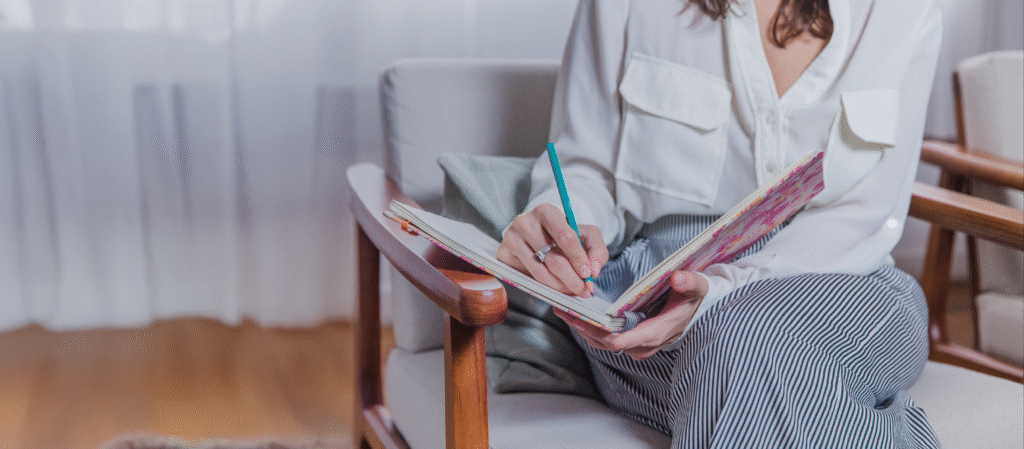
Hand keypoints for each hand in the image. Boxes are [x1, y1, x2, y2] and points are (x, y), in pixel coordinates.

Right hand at [497, 203, 608, 297]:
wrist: (537, 233)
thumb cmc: (562, 234)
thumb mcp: (585, 234)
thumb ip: (597, 249)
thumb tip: (594, 270)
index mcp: (546, 211)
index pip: (566, 237)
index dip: (579, 259)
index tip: (588, 274)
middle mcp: (525, 222)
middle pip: (553, 258)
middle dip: (572, 279)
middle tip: (582, 289)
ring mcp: (511, 238)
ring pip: (540, 272)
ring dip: (560, 286)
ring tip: (570, 290)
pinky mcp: (503, 254)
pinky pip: (527, 278)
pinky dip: (544, 287)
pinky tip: (554, 286)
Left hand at [555, 270, 708, 359]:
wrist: (688, 309)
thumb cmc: (689, 296)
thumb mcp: (696, 286)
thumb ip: (689, 282)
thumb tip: (678, 277)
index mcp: (658, 332)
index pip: (631, 340)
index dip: (611, 335)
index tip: (592, 326)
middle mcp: (643, 344)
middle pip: (608, 342)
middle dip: (586, 328)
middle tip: (566, 310)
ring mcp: (632, 345)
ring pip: (600, 342)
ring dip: (581, 327)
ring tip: (562, 309)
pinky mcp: (624, 342)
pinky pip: (600, 339)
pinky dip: (585, 327)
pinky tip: (571, 313)